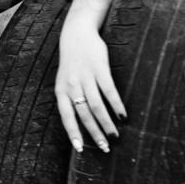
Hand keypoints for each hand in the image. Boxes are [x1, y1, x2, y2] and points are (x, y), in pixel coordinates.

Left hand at [54, 25, 126, 152]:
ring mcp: (86, 77)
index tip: (80, 149)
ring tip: (115, 136)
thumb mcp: (64, 80)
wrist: (76, 34)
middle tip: (105, 147)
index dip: (73, 133)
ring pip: (96, 106)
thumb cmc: (72, 62)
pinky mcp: (100, 68)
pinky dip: (116, 104)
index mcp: (61, 91)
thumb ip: (70, 98)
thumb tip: (81, 121)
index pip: (66, 117)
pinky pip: (109, 90)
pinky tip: (123, 116)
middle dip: (95, 133)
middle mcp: (72, 86)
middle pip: (84, 115)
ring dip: (106, 123)